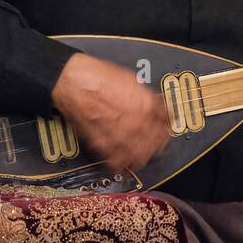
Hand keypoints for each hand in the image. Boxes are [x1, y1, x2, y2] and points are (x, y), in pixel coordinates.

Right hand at [51, 53, 169, 171]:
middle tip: (155, 146)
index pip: (166, 124)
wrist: (76, 82)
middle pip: (156, 143)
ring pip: (140, 156)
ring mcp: (121, 136)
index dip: (166, 128)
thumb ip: (146, 98)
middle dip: (157, 144)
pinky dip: (121, 165)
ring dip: (142, 157)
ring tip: (141, 157)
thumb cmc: (100, 77)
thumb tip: (154, 106)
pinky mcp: (103, 145)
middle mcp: (137, 123)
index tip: (164, 130)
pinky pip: (118, 163)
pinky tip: (122, 163)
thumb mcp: (133, 81)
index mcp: (147, 105)